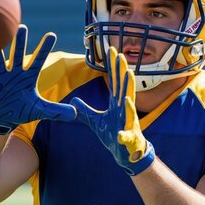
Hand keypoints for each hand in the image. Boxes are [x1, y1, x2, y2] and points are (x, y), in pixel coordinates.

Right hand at [0, 25, 76, 134]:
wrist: (3, 118)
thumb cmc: (22, 110)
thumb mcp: (40, 111)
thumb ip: (57, 110)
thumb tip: (76, 113)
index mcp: (28, 77)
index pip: (38, 60)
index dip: (44, 48)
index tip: (51, 35)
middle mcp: (14, 73)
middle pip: (17, 55)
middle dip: (20, 42)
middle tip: (22, 28)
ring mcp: (0, 77)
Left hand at [70, 46, 154, 174]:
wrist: (126, 155)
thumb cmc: (114, 135)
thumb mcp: (95, 121)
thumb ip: (85, 110)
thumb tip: (75, 100)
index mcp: (117, 104)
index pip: (115, 81)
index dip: (113, 66)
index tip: (111, 49)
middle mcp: (125, 109)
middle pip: (123, 86)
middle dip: (122, 70)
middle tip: (120, 55)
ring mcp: (128, 122)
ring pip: (129, 105)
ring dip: (129, 90)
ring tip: (129, 75)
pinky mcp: (129, 138)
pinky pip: (127, 134)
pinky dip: (125, 132)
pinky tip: (123, 124)